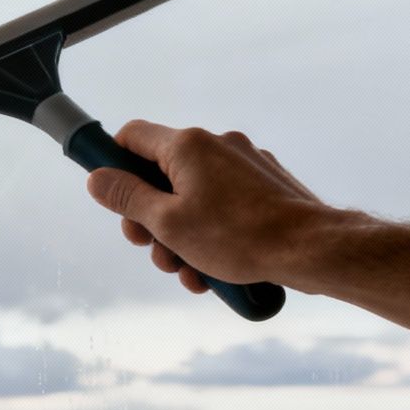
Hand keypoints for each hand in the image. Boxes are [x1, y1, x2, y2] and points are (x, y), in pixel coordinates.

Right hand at [84, 120, 338, 292]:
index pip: (131, 137)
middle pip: (162, 174)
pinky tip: (214, 270)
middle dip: (151, 218)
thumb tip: (97, 178)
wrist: (312, 249)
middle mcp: (216, 145)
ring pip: (194, 196)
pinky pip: (223, 204)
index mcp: (187, 146)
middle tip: (153, 250)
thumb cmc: (238, 237)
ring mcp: (244, 164)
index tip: (114, 199)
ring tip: (188, 272)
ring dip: (181, 235)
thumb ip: (128, 198)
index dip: (113, 165)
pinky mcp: (265, 185)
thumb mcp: (168, 224)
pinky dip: (211, 233)